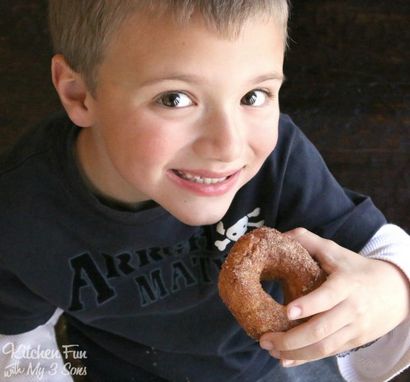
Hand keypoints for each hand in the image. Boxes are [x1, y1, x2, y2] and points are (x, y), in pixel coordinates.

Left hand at [259, 228, 409, 366]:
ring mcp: (355, 328)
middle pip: (322, 330)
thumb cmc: (357, 268)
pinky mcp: (354, 341)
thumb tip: (280, 236)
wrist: (396, 291)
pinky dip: (307, 358)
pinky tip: (286, 359)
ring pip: (324, 347)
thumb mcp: (335, 251)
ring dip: (296, 352)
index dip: (308, 305)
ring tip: (271, 350)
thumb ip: (308, 240)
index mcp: (346, 284)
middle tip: (265, 339)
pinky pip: (329, 353)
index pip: (328, 297)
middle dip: (291, 338)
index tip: (287, 311)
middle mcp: (352, 309)